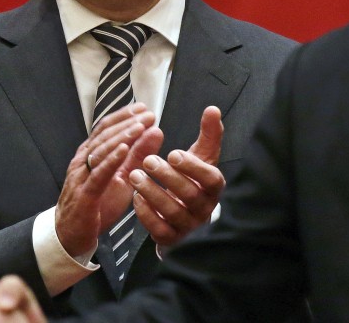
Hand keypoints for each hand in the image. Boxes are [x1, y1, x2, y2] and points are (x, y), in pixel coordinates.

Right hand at [55, 103, 162, 256]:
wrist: (72, 235)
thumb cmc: (98, 204)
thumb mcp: (124, 177)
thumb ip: (138, 155)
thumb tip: (156, 131)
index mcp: (91, 154)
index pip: (106, 128)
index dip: (124, 116)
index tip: (144, 108)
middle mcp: (83, 161)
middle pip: (104, 135)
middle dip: (127, 123)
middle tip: (147, 114)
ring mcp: (81, 176)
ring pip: (101, 151)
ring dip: (121, 137)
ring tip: (140, 127)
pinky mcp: (85, 195)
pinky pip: (98, 174)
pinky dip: (111, 160)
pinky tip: (123, 150)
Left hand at [129, 106, 224, 247]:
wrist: (186, 217)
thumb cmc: (193, 181)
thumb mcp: (202, 158)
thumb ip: (208, 134)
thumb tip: (212, 109)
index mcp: (213, 187)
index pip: (211, 179)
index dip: (193, 167)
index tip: (173, 153)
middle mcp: (204, 208)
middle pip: (189, 195)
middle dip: (167, 176)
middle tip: (147, 160)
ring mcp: (188, 226)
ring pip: (172, 212)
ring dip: (152, 192)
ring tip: (134, 175)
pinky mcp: (171, 238)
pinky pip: (159, 229)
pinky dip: (146, 213)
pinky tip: (135, 197)